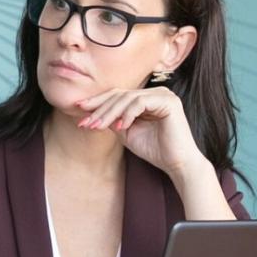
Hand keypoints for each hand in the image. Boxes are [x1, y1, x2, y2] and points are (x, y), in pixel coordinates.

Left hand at [77, 86, 203, 176]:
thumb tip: (91, 112)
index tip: (78, 110)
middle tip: (85, 122)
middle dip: (100, 109)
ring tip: (97, 126)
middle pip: (120, 95)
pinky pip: (140, 103)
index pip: (118, 95)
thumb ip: (112, 120)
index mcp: (147, 98)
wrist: (177, 164)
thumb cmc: (154, 150)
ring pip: (127, 98)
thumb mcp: (127, 132)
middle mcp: (156, 92)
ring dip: (109, 113)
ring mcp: (163, 94)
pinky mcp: (169, 101)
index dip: (97, 102)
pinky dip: (127, 114)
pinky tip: (120, 127)